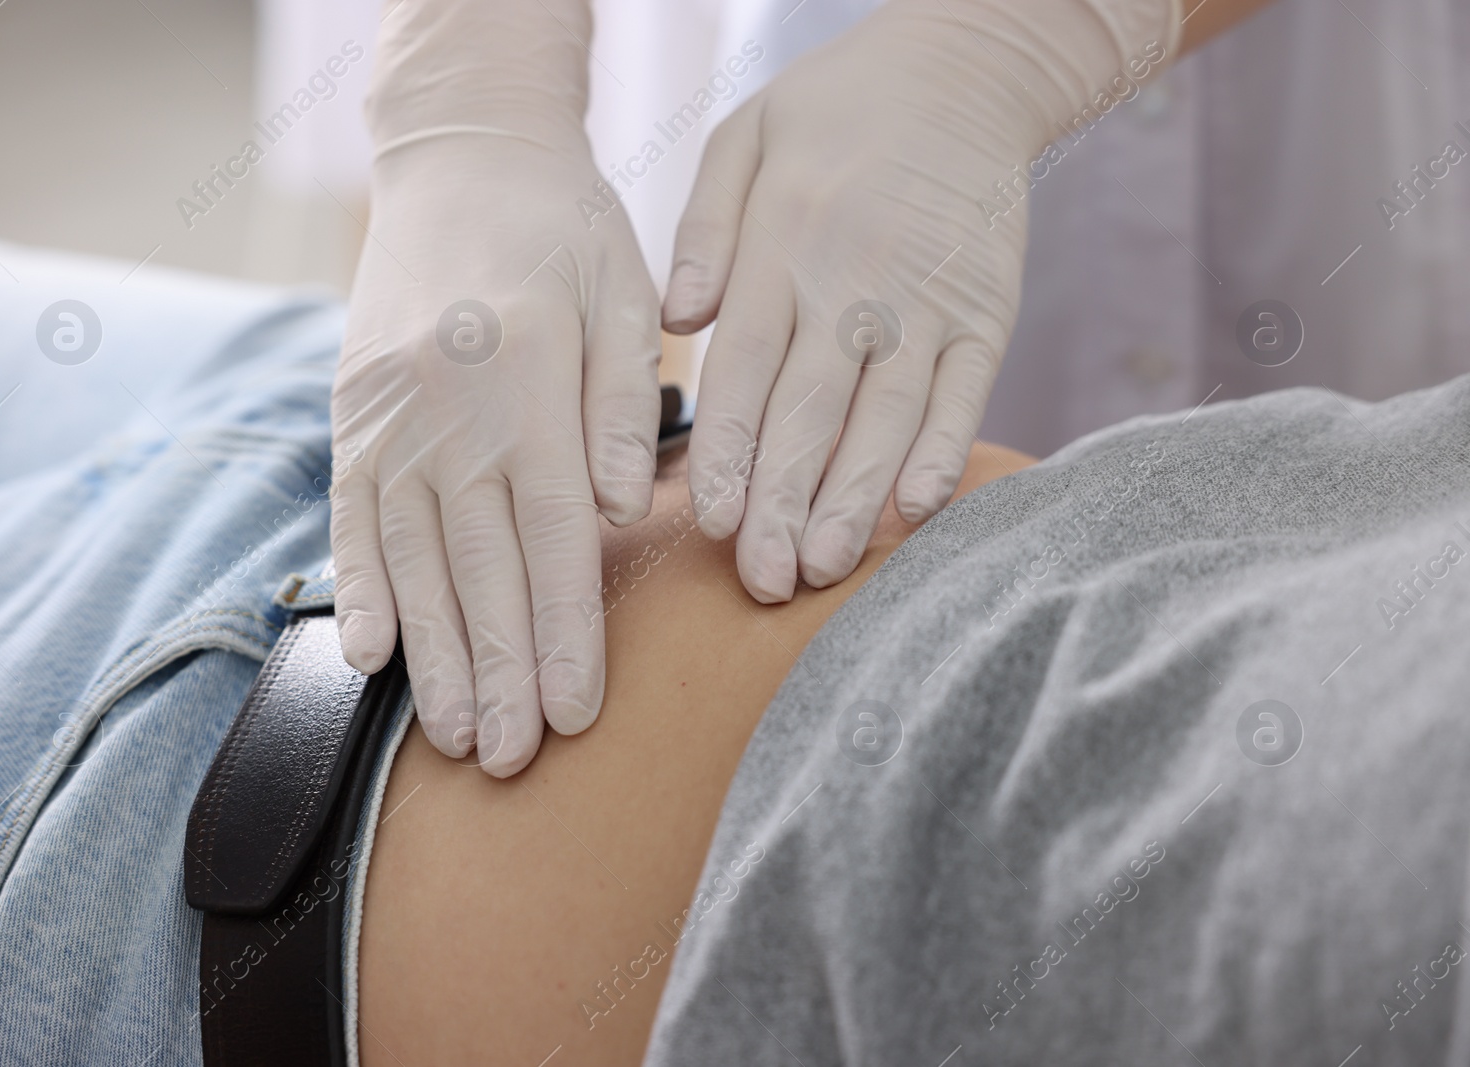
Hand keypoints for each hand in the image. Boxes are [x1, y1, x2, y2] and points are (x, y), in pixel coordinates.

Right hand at [331, 130, 660, 776]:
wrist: (462, 156)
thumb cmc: (562, 230)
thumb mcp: (623, 292)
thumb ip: (627, 403)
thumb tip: (624, 510)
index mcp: (528, 382)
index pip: (555, 535)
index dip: (566, 631)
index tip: (575, 713)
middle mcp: (450, 410)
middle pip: (479, 566)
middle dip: (500, 671)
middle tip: (512, 760)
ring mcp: (389, 417)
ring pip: (411, 557)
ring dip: (433, 654)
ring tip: (453, 734)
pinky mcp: (353, 415)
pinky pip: (351, 515)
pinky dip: (357, 586)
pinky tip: (367, 654)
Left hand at [664, 0, 1177, 601]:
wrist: (964, 67)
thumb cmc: (834, 112)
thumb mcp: (743, 139)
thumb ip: (705, 230)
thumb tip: (674, 321)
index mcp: (782, 245)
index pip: (748, 369)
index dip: (733, 451)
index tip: (714, 521)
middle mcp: (853, 280)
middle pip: (813, 409)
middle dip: (786, 501)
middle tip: (764, 579)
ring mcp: (928, 300)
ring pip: (886, 415)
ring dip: (856, 496)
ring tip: (825, 566)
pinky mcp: (986, 311)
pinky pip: (965, 391)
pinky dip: (943, 448)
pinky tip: (917, 507)